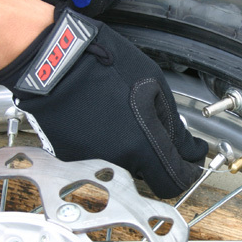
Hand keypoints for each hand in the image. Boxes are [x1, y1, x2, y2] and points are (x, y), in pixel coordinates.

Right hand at [0, 7, 208, 198]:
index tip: (189, 162)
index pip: (173, 183)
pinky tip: (101, 117)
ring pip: (122, 165)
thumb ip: (174, 126)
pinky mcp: (69, 155)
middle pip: (148, 173)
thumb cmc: (103, 63)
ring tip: (122, 116)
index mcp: (141, 145)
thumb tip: (189, 148)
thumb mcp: (154, 86)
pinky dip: (105, 142)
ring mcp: (90, 161)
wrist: (51, 58)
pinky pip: (98, 156)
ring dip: (130, 148)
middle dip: (156, 156)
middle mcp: (116, 161)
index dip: (186, 174)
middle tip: (154, 129)